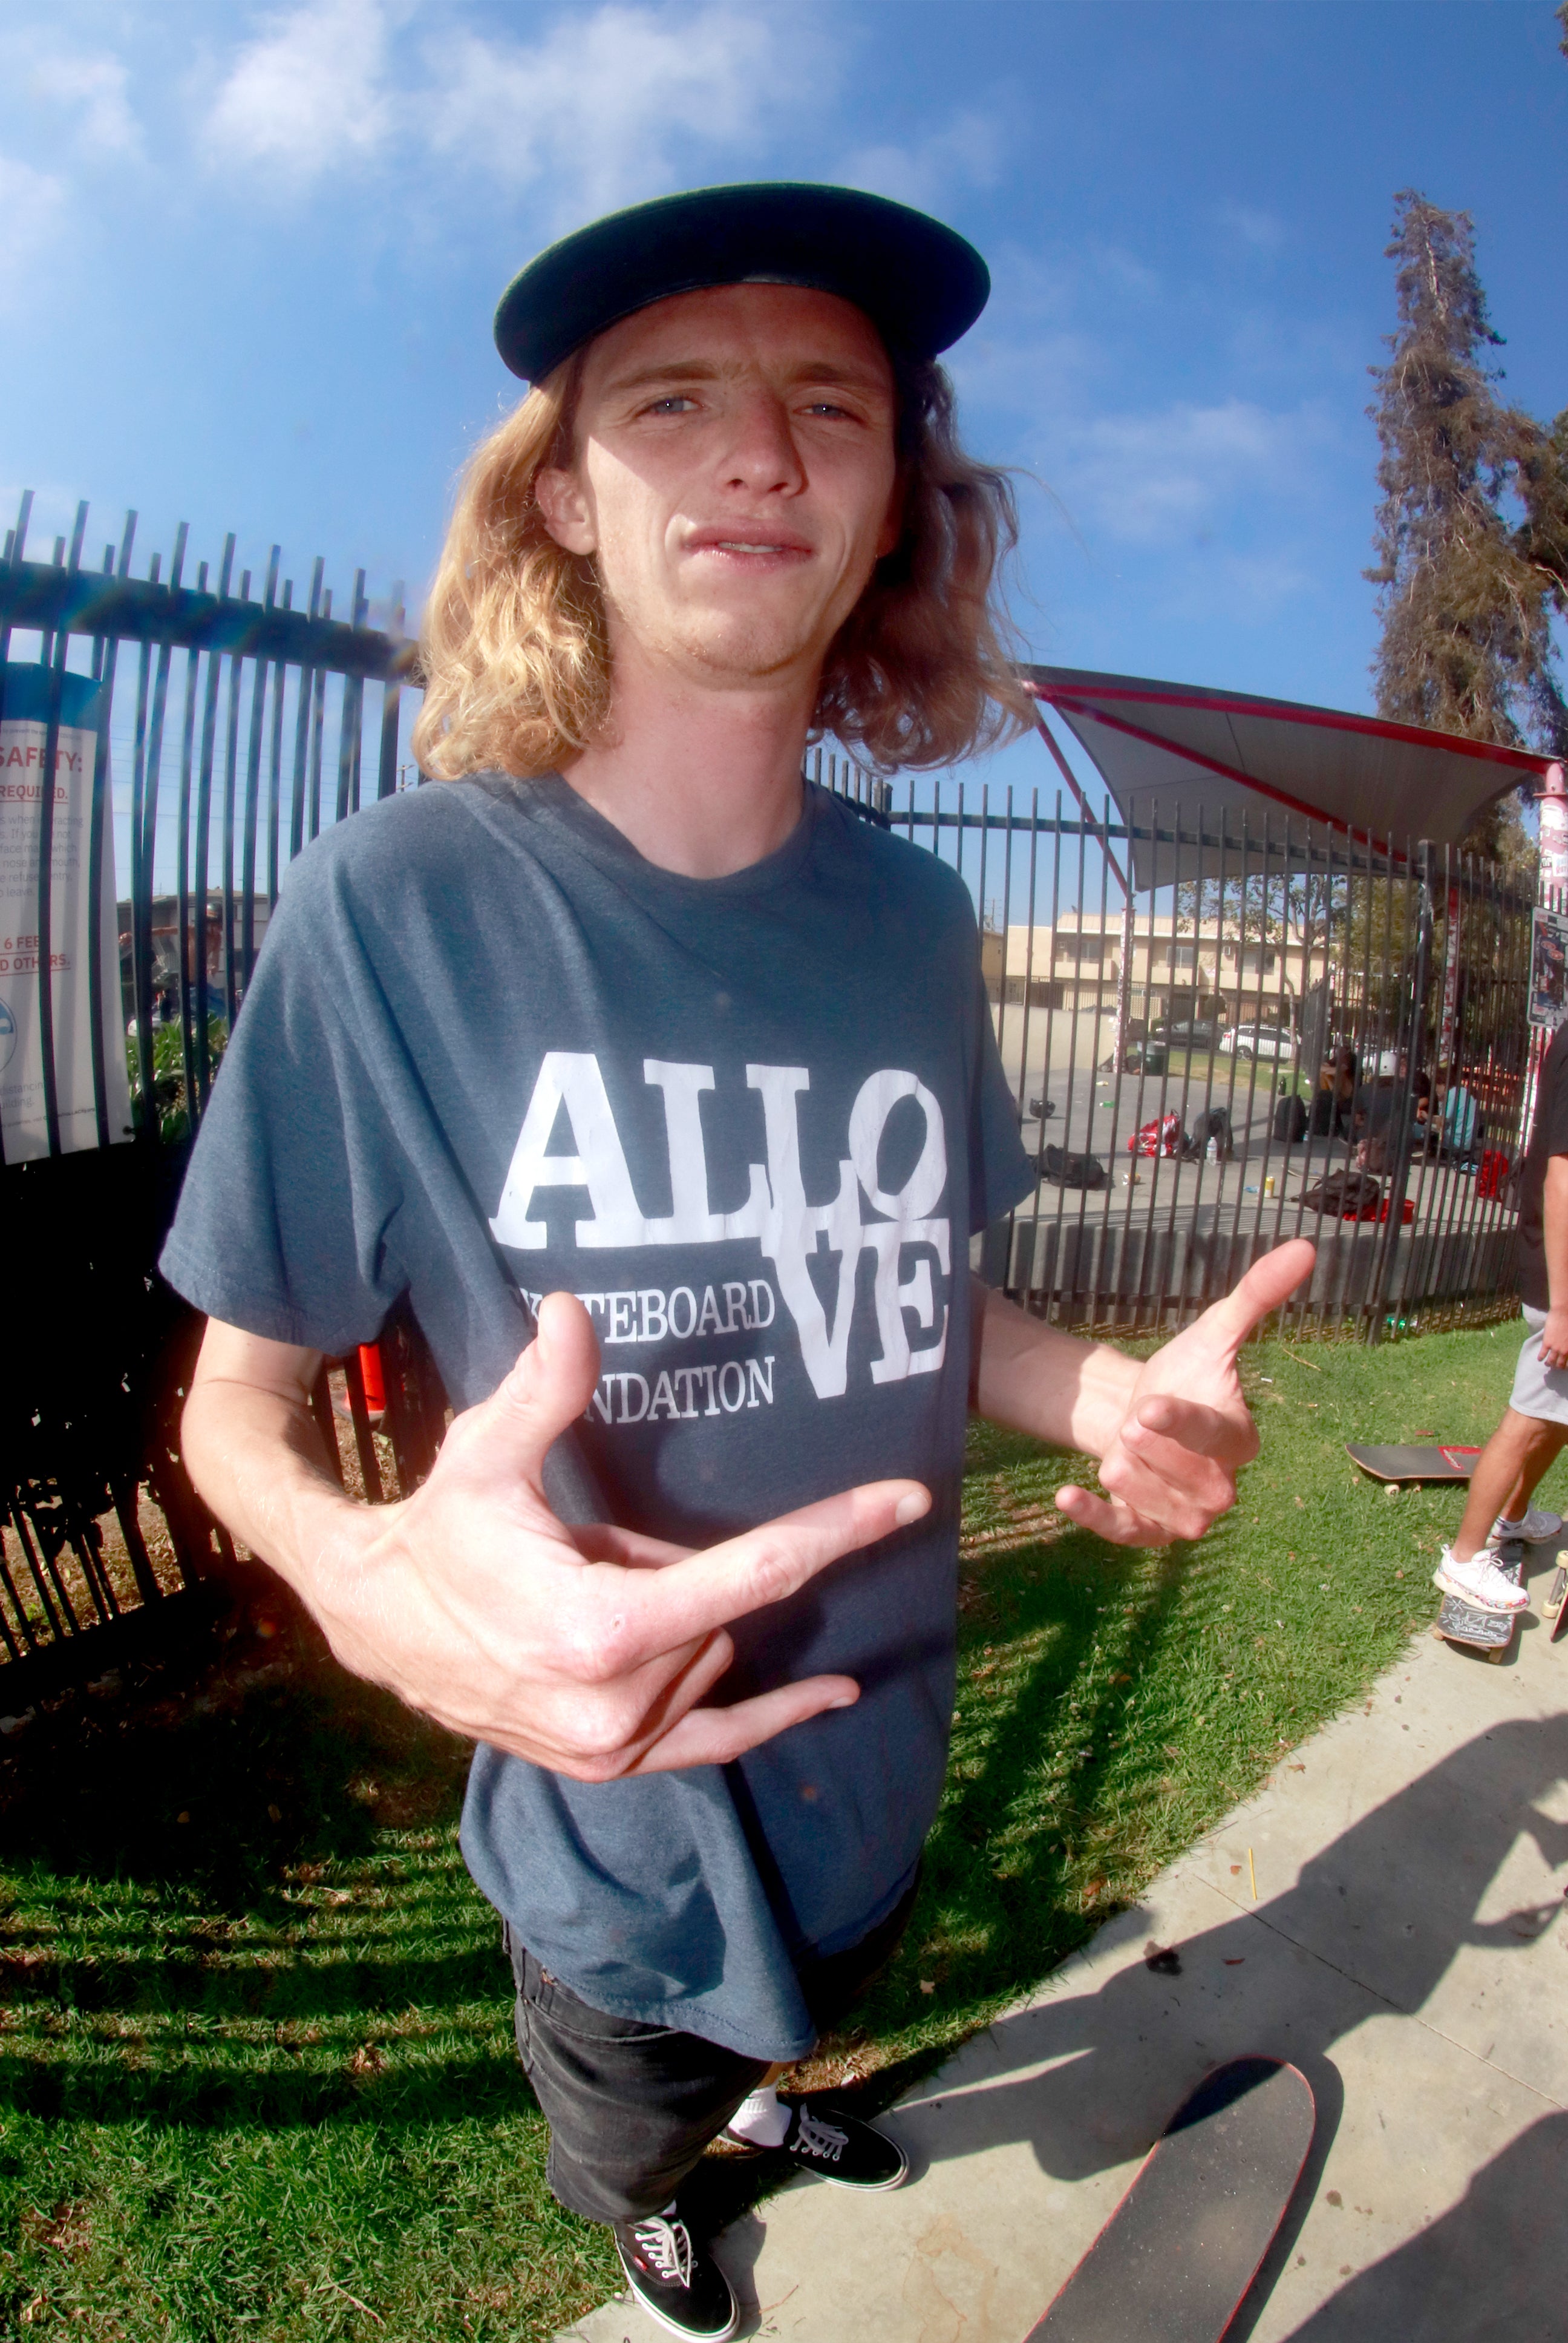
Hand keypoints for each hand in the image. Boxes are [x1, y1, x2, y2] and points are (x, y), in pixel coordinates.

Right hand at [309, 1293, 929, 1778]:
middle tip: (586, 1546)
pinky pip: (716, 1741)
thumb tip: (572, 1309)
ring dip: (672, 1617)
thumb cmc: (440, 1533)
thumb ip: (544, 1389)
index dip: (836, 1531)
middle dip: (673, 1567)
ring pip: (711, 1658)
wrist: (377, 1623)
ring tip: (579, 1592)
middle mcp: (620, 1702)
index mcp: (602, 1630)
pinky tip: (836, 1694)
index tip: (907, 1500)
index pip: (752, 1573)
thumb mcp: (486, 1456)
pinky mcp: (612, 1763)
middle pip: (720, 1611)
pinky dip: (771, 1716)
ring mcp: (617, 1743)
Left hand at [1055, 1238, 1315, 1545]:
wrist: (1143, 1410)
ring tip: (1112, 1452)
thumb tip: (1306, 1247)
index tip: (1147, 1406)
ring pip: (1164, 1514)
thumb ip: (1256, 1295)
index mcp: (1241, 1438)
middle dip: (1159, 1458)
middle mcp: (1221, 1484)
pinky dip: (1095, 1519)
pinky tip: (1065, 1494)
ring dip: (1130, 1481)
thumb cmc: (1186, 1374)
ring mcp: (1186, 1513)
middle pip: (1199, 1486)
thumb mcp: (1213, 1330)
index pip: (1217, 1437)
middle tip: (1130, 1425)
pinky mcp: (1148, 1529)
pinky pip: (1125, 1535)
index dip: (1183, 1424)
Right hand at [1538, 1304, 1567, 1370]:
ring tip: (1547, 1364)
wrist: (1563, 1313)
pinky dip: (1540, 1358)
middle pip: (1560, 1364)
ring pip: (1551, 1361)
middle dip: (1558, 1367)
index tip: (1564, 1366)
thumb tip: (1567, 1343)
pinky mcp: (1547, 1343)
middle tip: (1556, 1367)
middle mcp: (1564, 1351)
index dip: (1566, 1366)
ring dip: (1549, 1364)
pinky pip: (1542, 1354)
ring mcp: (1555, 1348)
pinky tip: (1539, 1359)